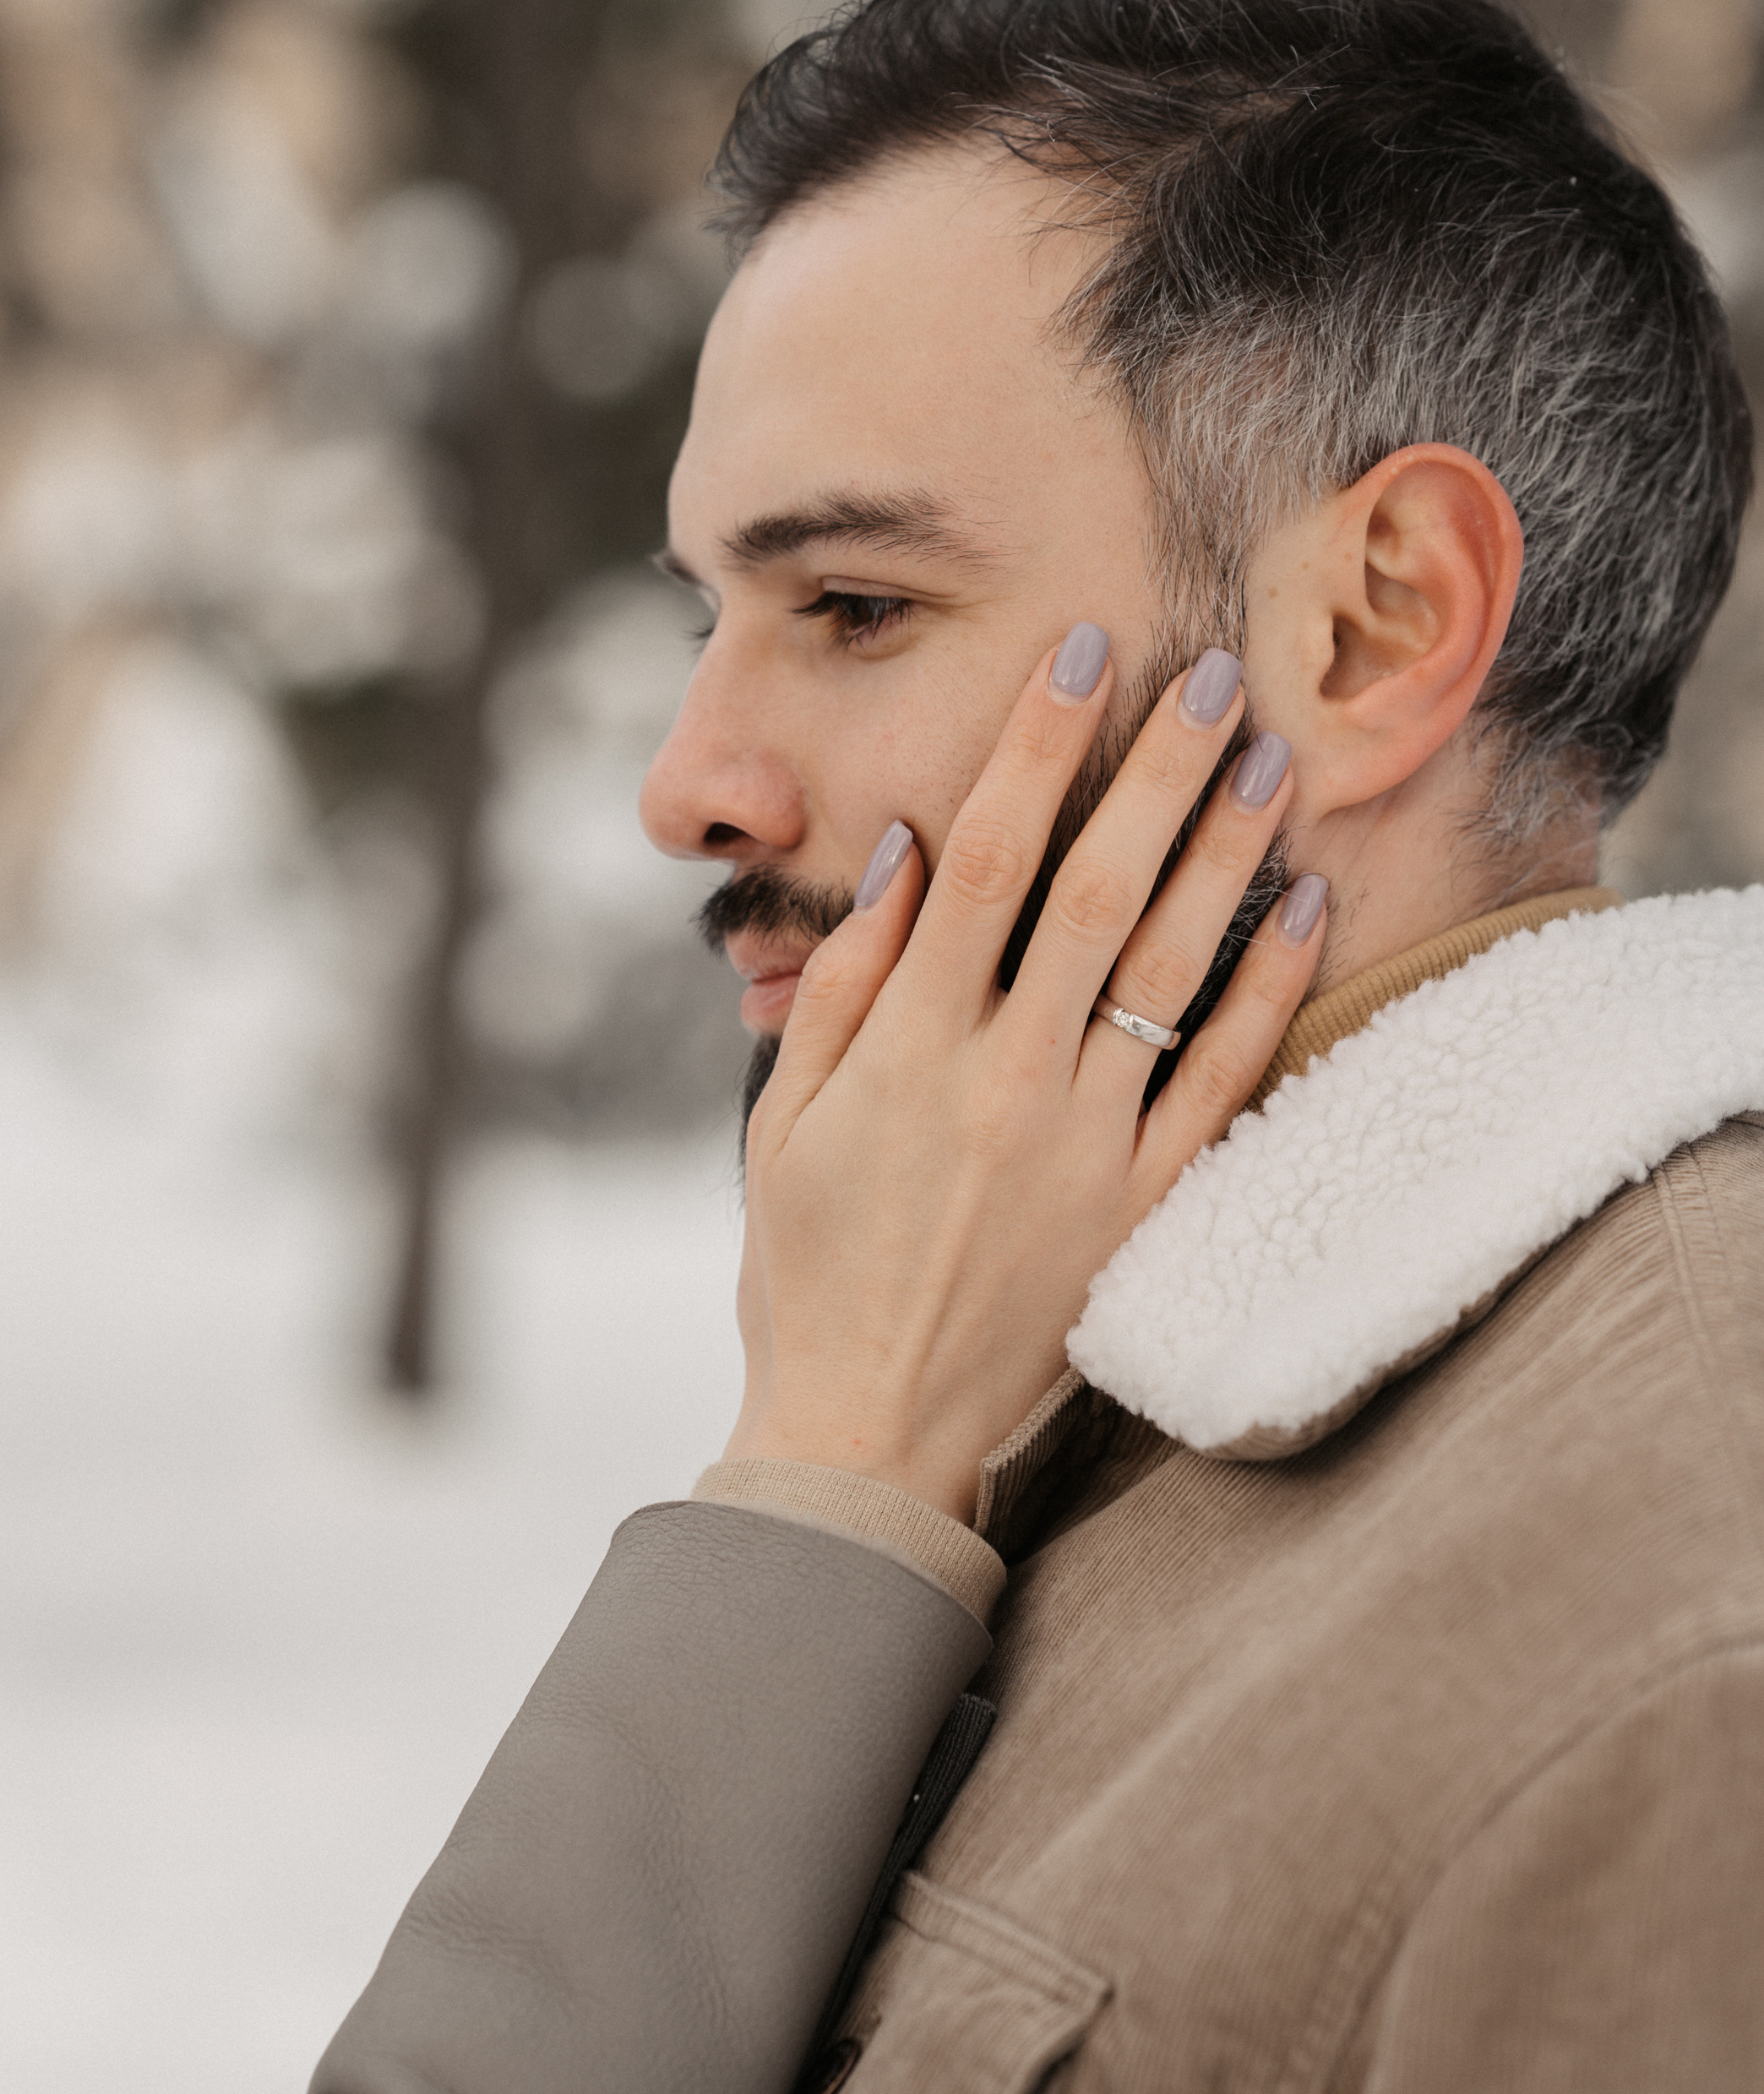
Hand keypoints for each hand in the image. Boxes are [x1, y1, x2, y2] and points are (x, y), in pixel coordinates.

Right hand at [722, 633, 1327, 1520]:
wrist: (869, 1435)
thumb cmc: (806, 1270)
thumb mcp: (782, 1120)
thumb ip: (843, 984)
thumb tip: (902, 852)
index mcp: (910, 1048)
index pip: (987, 859)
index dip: (1035, 748)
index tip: (1078, 659)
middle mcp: (1007, 1080)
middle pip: (1099, 890)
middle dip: (1158, 770)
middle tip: (1216, 673)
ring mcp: (1086, 1146)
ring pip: (1173, 970)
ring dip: (1227, 854)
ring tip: (1274, 759)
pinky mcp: (1141, 1208)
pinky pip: (1222, 1084)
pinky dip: (1270, 992)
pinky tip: (1311, 910)